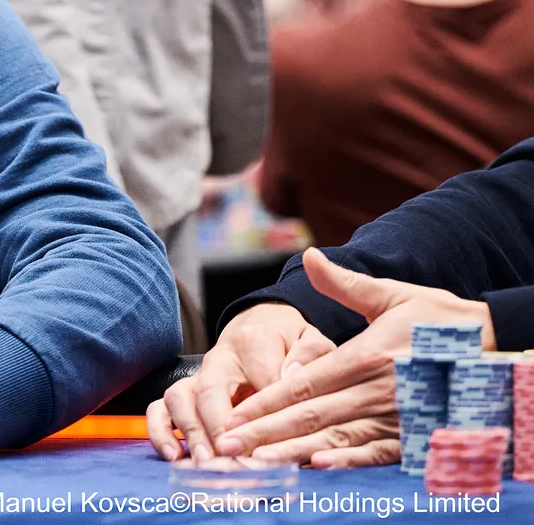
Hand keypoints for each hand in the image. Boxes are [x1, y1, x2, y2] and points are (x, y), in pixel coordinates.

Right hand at [146, 303, 332, 462]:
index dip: (265, 417)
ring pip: (179, 398)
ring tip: (206, 463)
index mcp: (253, 342)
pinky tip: (174, 456)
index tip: (274, 448)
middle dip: (217, 429)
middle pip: (209, 391)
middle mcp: (218, 358)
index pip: (260, 381)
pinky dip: (160, 431)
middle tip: (232, 461)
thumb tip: (291, 376)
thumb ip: (309, 355)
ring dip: (191, 433)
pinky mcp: (184, 390)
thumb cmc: (289, 341)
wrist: (262, 324)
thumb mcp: (310, 340)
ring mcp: (197, 376)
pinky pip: (159, 407)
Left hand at [211, 248, 491, 467]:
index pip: (303, 384)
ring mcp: (397, 416)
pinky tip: (319, 467)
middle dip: (266, 432)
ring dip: (295, 452)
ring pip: (337, 439)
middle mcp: (378, 390)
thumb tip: (310, 256)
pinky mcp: (415, 435)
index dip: (265, 402)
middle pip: (311, 416)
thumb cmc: (437, 320)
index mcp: (365, 356)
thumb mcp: (392, 296)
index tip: (233, 415)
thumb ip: (345, 285)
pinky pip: (376, 454)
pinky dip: (348, 462)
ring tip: (259, 462)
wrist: (495, 345)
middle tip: (228, 445)